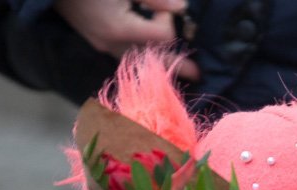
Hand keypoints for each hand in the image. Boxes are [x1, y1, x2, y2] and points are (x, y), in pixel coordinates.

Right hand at [53, 0, 200, 80]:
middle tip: (199, 75)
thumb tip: (181, 8)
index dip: (169, 22)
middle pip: (151, 59)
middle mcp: (110, 44)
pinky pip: (124, 54)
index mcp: (118, 29)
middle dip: (175, 65)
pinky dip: (141, 56)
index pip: (159, 37)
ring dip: (158, 63)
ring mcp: (102, 45)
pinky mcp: (97, 41)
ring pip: (136, 60)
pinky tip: (152, 57)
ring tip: (178, 69)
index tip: (168, 8)